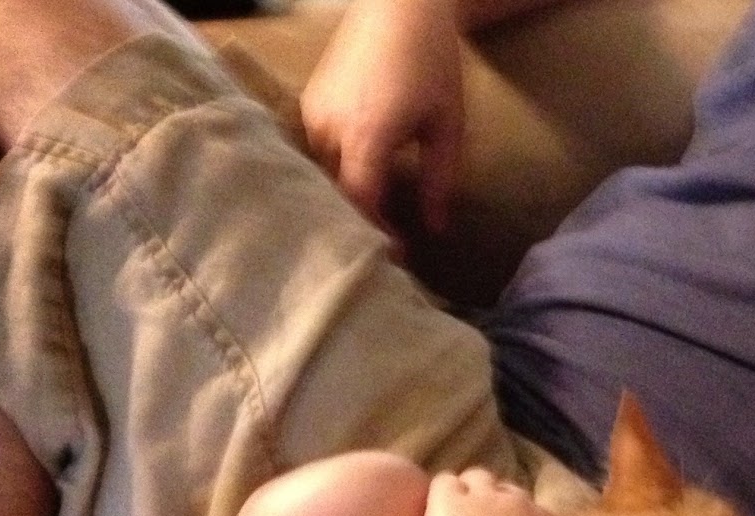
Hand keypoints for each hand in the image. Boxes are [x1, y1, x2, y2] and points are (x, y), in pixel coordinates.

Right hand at [300, 0, 465, 242]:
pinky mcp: (308, 104)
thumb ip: (439, 181)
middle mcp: (329, 127)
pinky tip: (357, 186)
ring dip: (344, 200)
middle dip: (357, 224)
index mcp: (366, 135)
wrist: (398, 5)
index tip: (398, 253)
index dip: (375, 232)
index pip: (359, 202)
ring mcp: (313, 114)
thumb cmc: (431, 62)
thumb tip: (436, 230)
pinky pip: (315, 155)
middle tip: (385, 246)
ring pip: (321, 177)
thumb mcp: (447, 126)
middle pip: (334, 195)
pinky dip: (334, 176)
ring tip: (372, 220)